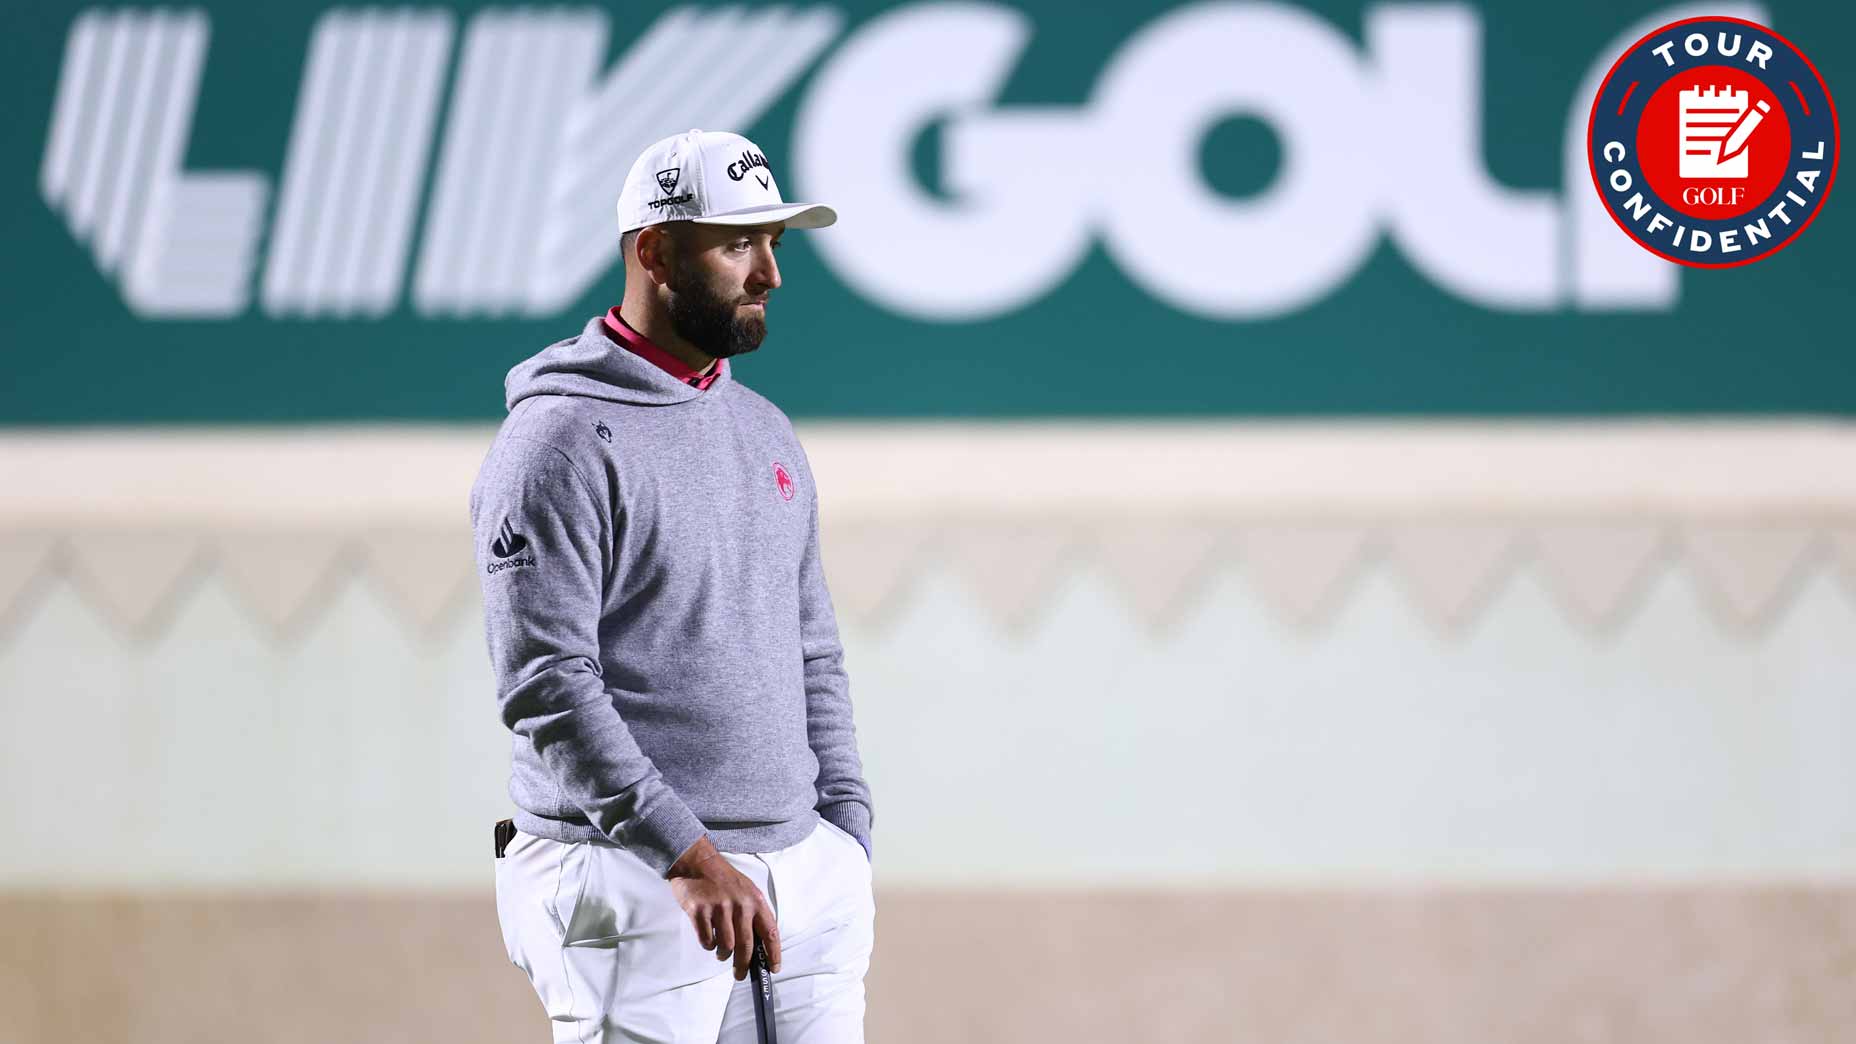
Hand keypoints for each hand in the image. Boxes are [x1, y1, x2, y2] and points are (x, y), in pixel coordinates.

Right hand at [666, 835, 780, 980]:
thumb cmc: (723, 879)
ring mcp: (719, 908)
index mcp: (755, 900)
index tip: (773, 969)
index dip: (774, 954)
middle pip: (746, 946)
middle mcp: (740, 905)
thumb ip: (753, 915)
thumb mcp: (746, 891)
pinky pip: (707, 940)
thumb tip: (758, 947)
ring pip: (726, 946)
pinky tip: (708, 938)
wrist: (696, 861)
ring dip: (723, 954)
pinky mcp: (699, 911)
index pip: (770, 932)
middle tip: (739, 974)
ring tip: (721, 952)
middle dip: (743, 966)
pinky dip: (708, 945)